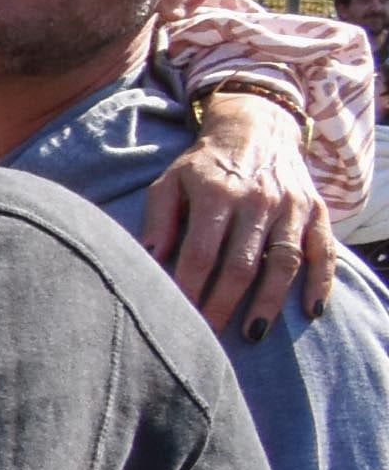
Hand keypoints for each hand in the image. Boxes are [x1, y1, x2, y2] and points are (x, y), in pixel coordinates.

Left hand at [148, 93, 337, 334]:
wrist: (255, 129)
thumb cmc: (203, 166)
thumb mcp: (170, 182)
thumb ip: (158, 220)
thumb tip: (146, 261)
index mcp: (216, 194)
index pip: (201, 252)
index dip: (188, 289)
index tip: (176, 320)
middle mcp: (257, 201)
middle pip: (241, 264)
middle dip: (222, 306)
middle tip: (207, 340)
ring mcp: (291, 207)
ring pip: (283, 262)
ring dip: (268, 302)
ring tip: (252, 335)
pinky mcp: (316, 211)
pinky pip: (323, 250)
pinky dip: (321, 282)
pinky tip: (310, 311)